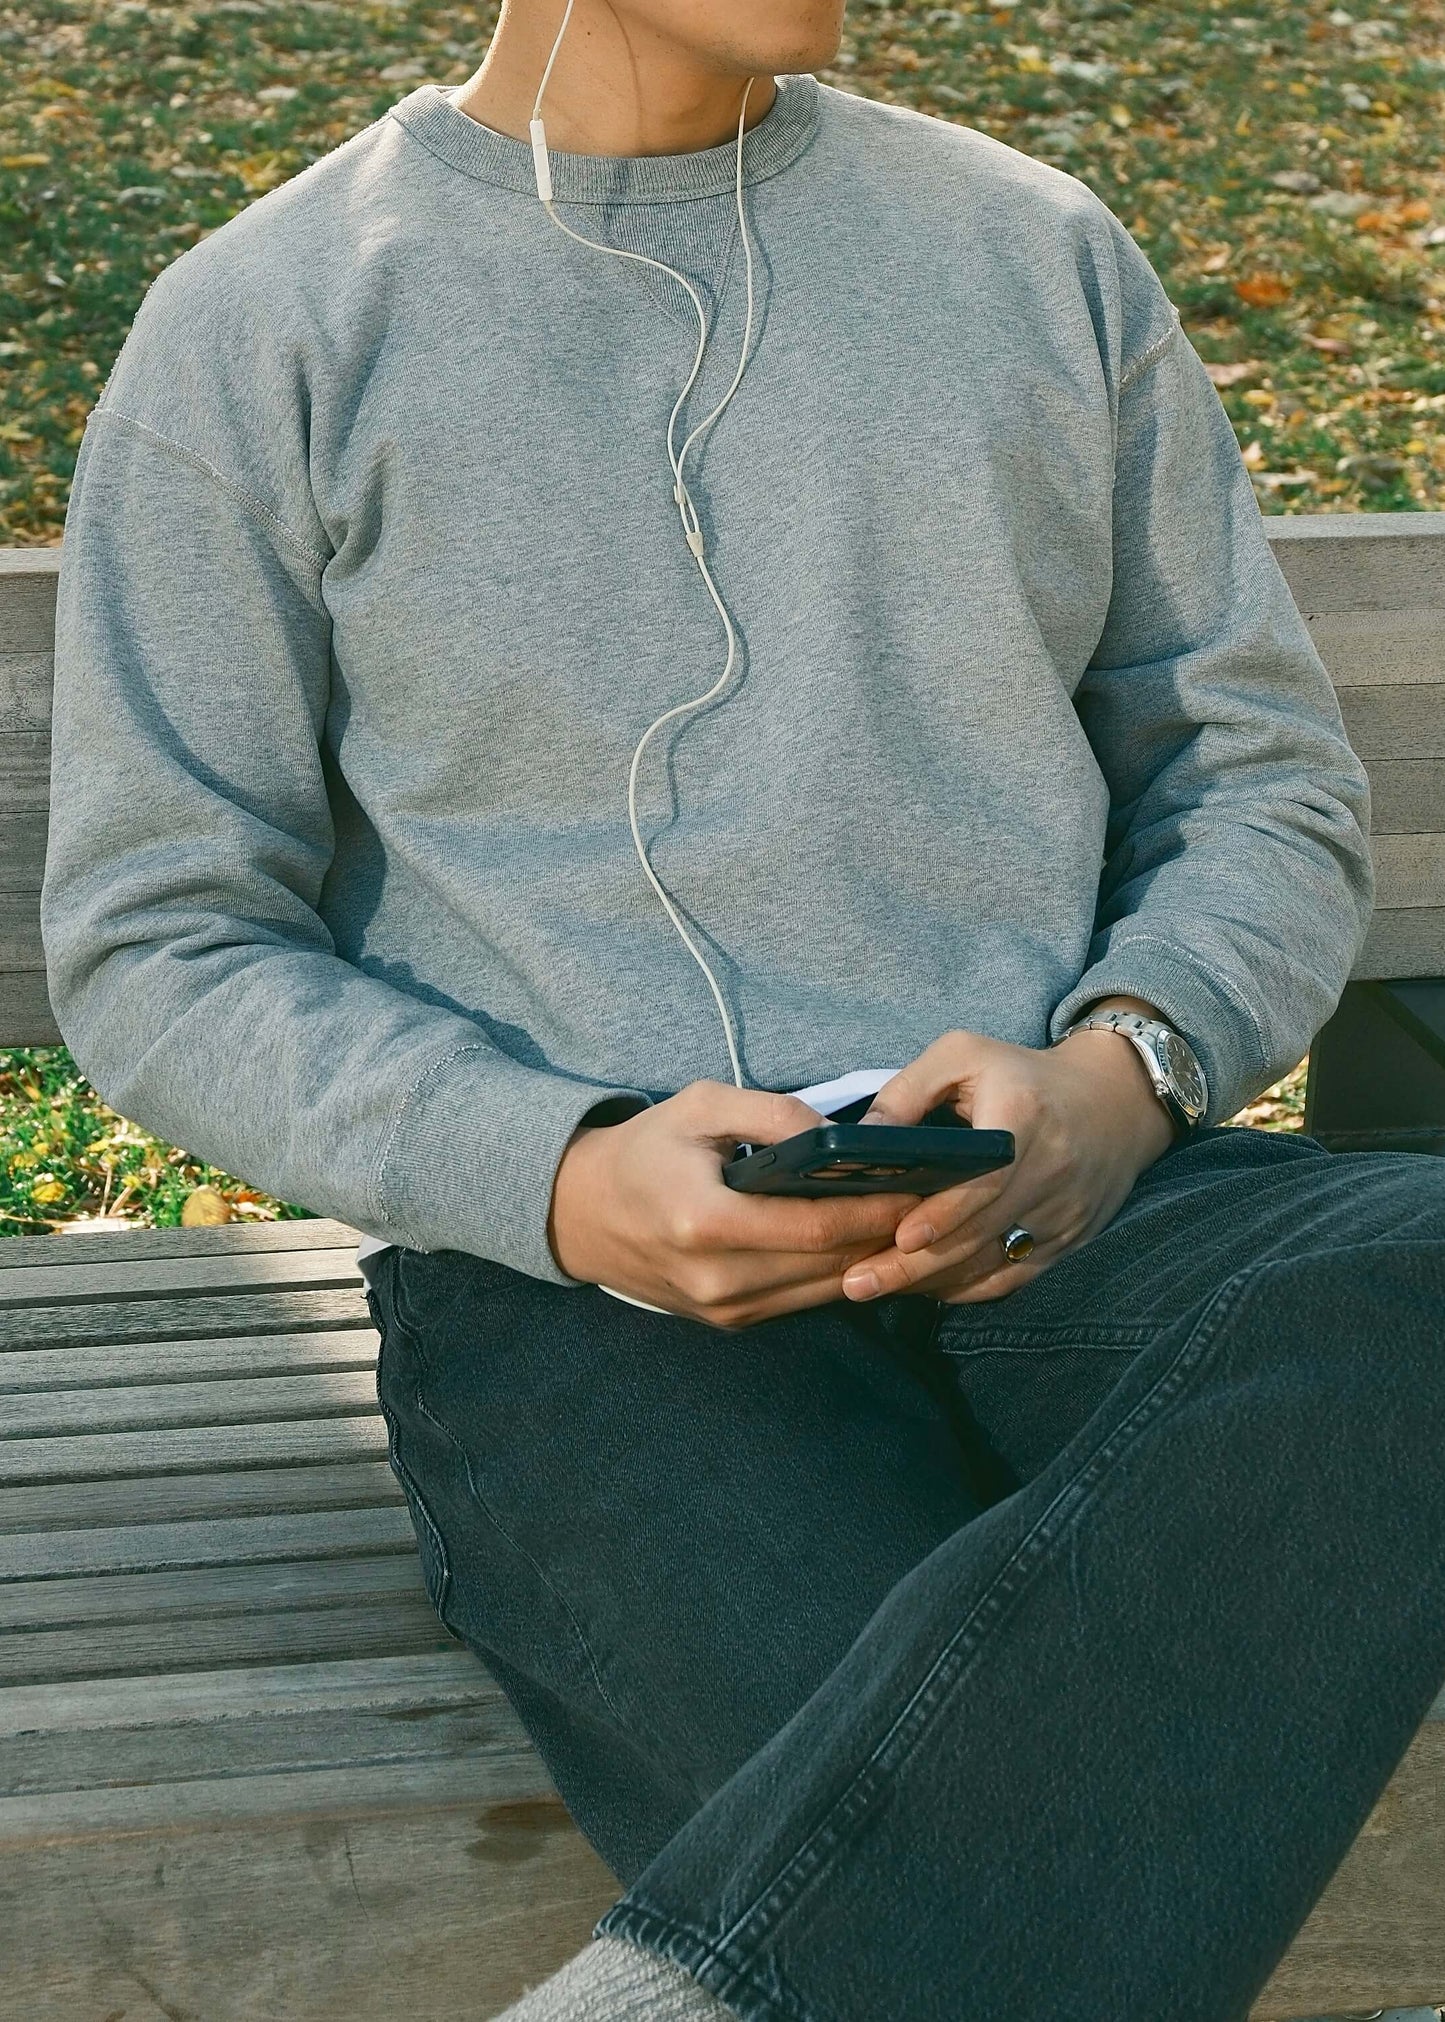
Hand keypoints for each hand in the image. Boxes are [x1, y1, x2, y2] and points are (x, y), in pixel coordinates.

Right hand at [548, 1081, 920, 1328]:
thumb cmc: (644, 1151)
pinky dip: (839, 1274)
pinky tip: (868, 1244)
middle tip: (938, 1202)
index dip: (877, 1210)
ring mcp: (725, 1310)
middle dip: (889, 1236)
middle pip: (830, 1266)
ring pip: (825, 1292)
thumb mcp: (698, 1105)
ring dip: (873, 1261)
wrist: (581, 1215)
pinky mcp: (730, 1323)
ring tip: (915, 1223)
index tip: (923, 1185)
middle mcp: (718, 1279)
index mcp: (705, 1223)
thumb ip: (771, 1112)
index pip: (817, 1228)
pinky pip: (802, 1301)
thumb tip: (838, 1135)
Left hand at [838, 1017, 1175, 1305]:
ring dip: (933, 1282)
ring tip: (878, 1288)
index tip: (900, 1236)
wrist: (1115, 1101)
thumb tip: (857, 1141)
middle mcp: (1052, 1172)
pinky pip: (1015, 1277)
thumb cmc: (1023, 1075)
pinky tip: (926, 1288)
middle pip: (979, 1233)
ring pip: (993, 1264)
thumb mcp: (964, 1055)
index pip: (984, 1182)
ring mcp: (1065, 1213)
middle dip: (913, 1265)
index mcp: (1025, 1120)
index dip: (942, 1214)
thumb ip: (907, 1092)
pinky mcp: (1070, 1240)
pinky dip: (969, 1287)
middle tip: (856, 1284)